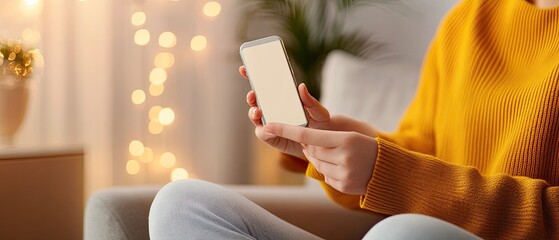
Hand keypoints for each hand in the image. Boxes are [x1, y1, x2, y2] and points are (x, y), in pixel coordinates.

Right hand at [239, 66, 330, 158]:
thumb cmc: (321, 124)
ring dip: (253, 112)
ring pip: (255, 116)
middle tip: (253, 94)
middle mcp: (273, 108)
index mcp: (282, 97)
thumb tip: (301, 86)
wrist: (322, 145)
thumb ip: (311, 101)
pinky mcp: (270, 137)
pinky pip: (262, 132)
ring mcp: (270, 122)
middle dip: (251, 96)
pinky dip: (263, 130)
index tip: (244, 68)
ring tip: (258, 111)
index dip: (253, 76)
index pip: (265, 85)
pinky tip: (267, 128)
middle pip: (256, 99)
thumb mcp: (319, 112)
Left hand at [263, 123, 377, 194]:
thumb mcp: (350, 136)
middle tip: (323, 145)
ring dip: (320, 159)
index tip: (267, 127)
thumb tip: (303, 144)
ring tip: (337, 157)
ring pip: (317, 164)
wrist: (389, 169)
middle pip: (311, 151)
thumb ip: (327, 138)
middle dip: (312, 147)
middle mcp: (343, 157)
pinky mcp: (343, 185)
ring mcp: (343, 173)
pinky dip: (329, 171)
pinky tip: (342, 168)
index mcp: (345, 140)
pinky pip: (325, 176)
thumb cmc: (367, 147)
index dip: (285, 130)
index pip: (307, 135)